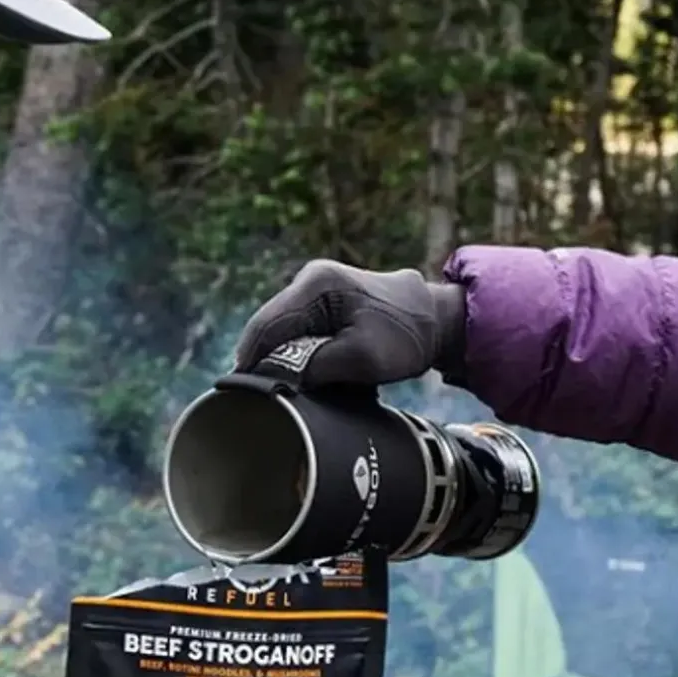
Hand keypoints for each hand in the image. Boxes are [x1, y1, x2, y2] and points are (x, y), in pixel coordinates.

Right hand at [233, 259, 467, 386]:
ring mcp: (316, 290)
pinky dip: (295, 354)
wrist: (438, 321)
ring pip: (282, 332)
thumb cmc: (406, 335)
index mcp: (316, 284)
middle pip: (270, 328)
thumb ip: (314, 366)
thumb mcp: (359, 358)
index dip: (248, 359)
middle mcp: (310, 280)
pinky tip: (297, 374)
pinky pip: (297, 331)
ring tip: (279, 388)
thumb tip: (278, 379)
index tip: (239, 390)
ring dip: (280, 359)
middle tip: (258, 396)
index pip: (266, 325)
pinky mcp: (324, 303)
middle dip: (263, 361)